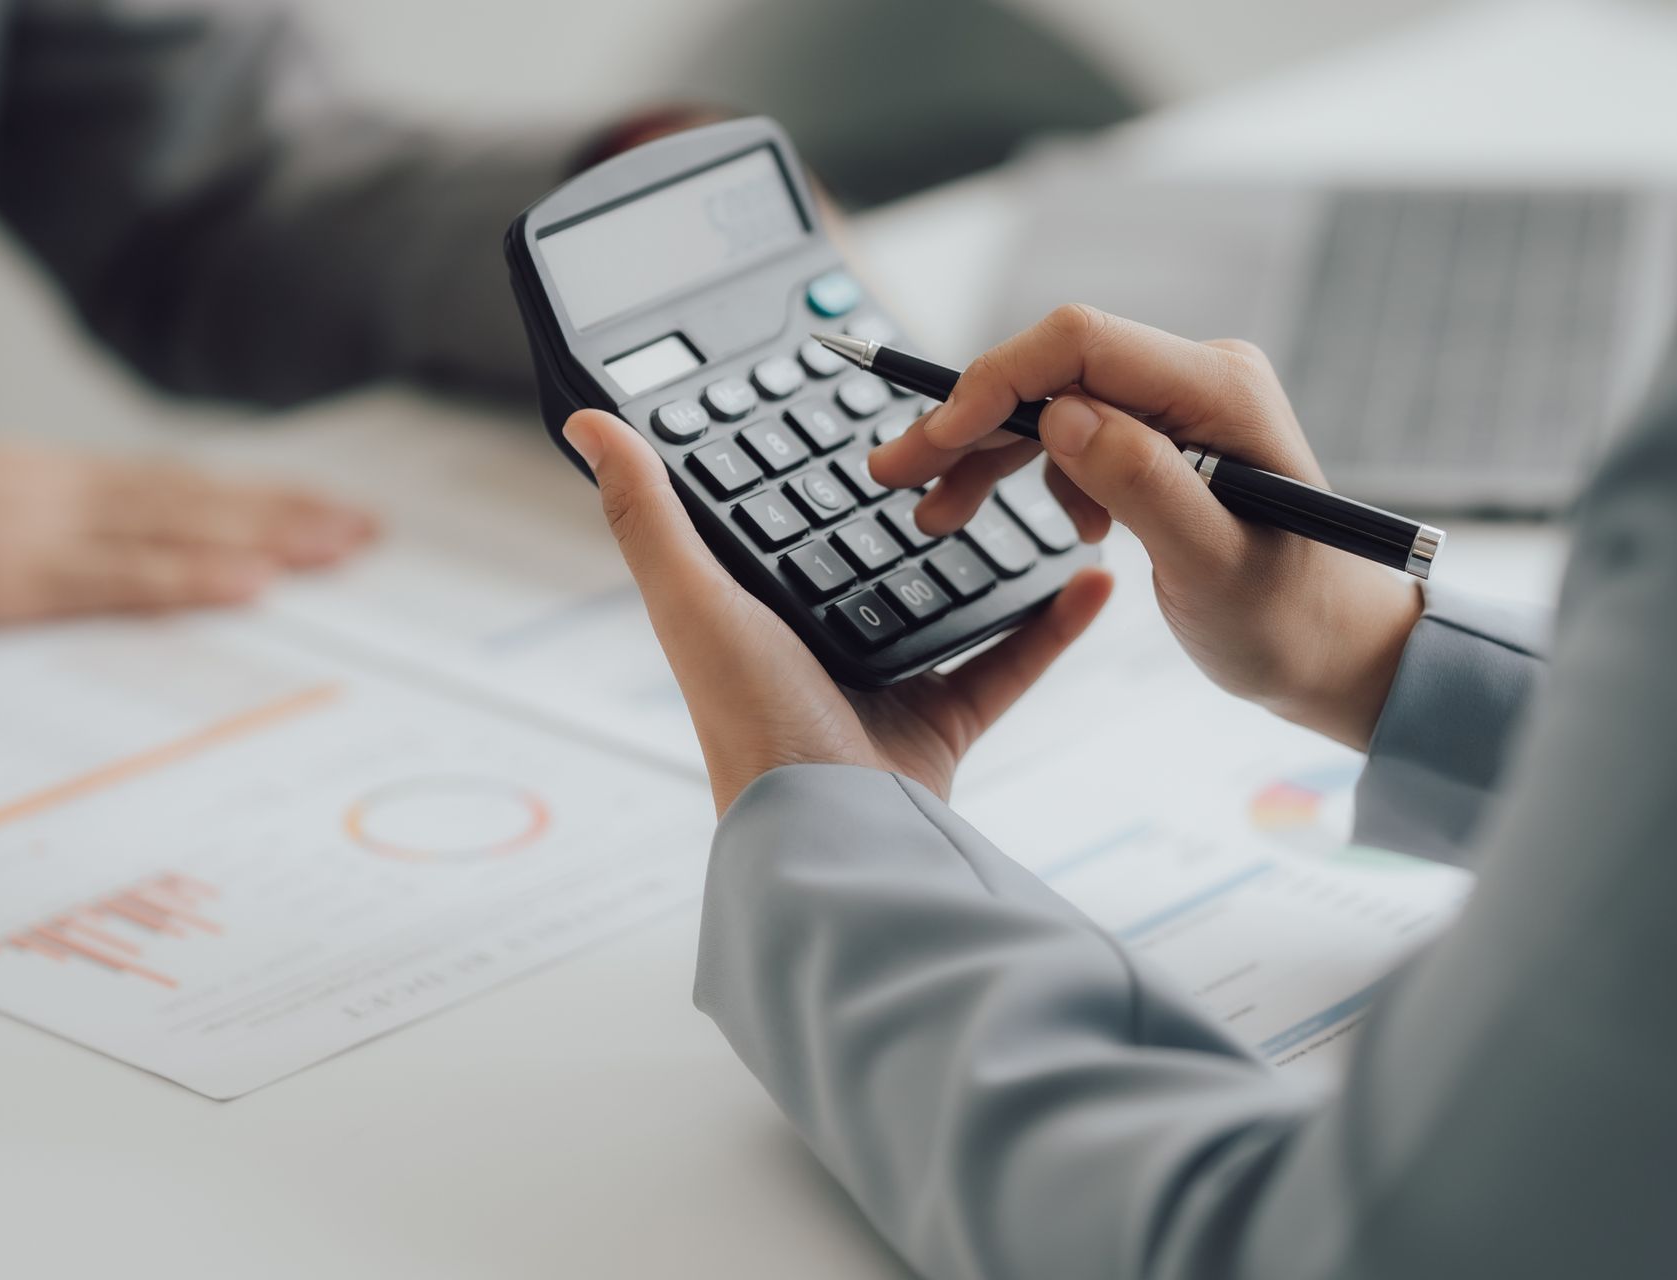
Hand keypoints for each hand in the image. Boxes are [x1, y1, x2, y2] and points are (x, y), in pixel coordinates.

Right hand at [0, 402, 376, 628]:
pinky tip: (252, 583)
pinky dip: (187, 577)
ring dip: (266, 536)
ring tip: (343, 547)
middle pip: (188, 498)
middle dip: (283, 513)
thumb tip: (46, 530)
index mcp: (27, 480)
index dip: (242, 496)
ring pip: (172, 527)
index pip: (158, 485)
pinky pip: (112, 579)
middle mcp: (43, 492)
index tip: (313, 506)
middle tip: (367, 529)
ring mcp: (25, 530)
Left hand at [559, 408, 1111, 813]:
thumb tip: (587, 422)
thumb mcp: (693, 600)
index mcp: (754, 608)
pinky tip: (1089, 577)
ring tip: (1035, 487)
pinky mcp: (941, 724)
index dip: (811, 460)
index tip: (854, 398)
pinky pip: (1007, 660)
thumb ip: (649, 514)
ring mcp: (882, 683)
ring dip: (991, 548)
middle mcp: (814, 640)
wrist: (832, 833)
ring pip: (947, 597)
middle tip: (969, 430)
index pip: (785, 515)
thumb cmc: (749, 723)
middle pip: (874, 551)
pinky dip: (1050, 623)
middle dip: (919, 496)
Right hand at [867, 306, 1422, 750]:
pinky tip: (1065, 533)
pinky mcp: (1164, 438)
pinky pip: (1074, 436)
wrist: (1334, 650)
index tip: (936, 440)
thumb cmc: (1287, 618)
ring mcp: (1181, 406)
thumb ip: (1143, 484)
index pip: (1079, 343)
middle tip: (895, 474)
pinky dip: (1037, 476)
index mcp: (1219, 390)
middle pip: (1052, 371)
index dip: (995, 382)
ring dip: (989, 457)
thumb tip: (1062, 415)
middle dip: (968, 422)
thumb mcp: (1212, 566)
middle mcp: (1198, 379)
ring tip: (939, 517)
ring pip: (1051, 404)